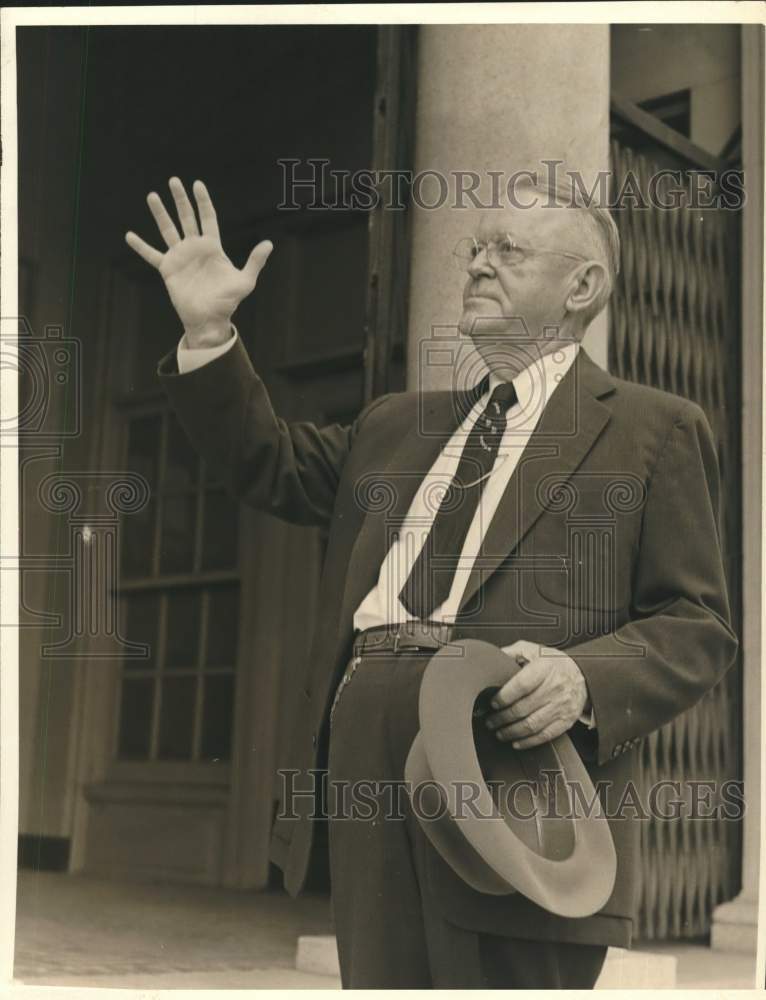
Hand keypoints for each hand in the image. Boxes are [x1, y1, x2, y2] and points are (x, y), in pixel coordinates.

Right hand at [125, 177, 272, 347]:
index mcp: (212, 247)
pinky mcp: (168, 269)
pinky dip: (140, 246)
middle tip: (174, 180)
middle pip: (186, 218)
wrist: (209, 319)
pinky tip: (129, 235)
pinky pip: (151, 255)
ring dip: (160, 213)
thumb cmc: (228, 302)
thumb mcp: (245, 281)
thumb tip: (269, 243)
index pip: (207, 218)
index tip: (197, 184)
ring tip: (152, 196)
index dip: (203, 201)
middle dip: (180, 199)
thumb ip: (255, 262)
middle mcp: (195, 248)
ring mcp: (180, 257)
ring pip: (168, 230)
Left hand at [485, 639, 589, 748]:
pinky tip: (515, 741)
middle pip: (523, 708)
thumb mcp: (533, 650)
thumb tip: (492, 659)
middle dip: (502, 718)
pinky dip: (528, 742)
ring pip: (532, 724)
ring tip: (498, 732)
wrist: (583, 675)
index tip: (493, 703)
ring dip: (511, 731)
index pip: (521, 685)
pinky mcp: (566, 720)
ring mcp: (561, 706)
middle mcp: (555, 687)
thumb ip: (512, 653)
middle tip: (490, 721)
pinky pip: (545, 735)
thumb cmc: (552, 663)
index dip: (504, 696)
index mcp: (545, 668)